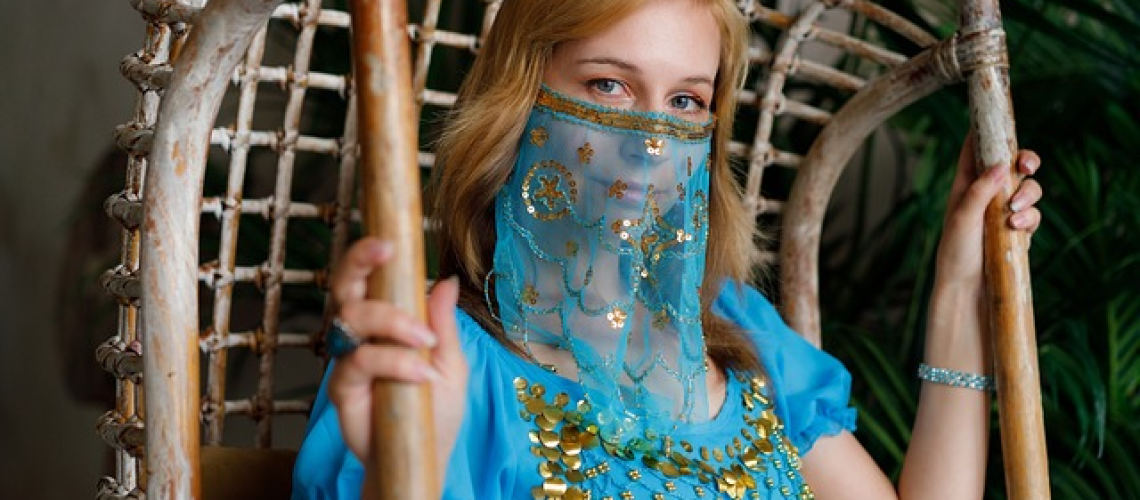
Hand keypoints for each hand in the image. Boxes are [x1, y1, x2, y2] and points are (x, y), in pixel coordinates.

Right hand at [326, 237, 468, 467]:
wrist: (425, 454)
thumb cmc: (436, 409)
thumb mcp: (451, 362)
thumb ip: (443, 324)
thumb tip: (446, 280)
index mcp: (386, 321)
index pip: (370, 279)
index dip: (370, 255)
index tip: (389, 240)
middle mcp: (362, 334)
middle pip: (347, 287)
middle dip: (359, 262)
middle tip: (384, 250)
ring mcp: (349, 358)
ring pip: (353, 318)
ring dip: (391, 321)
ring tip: (424, 341)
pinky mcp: (343, 387)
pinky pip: (361, 361)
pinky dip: (393, 362)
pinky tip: (420, 375)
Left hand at [935, 136, 1041, 293]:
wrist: (966, 290)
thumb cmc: (955, 252)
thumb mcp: (963, 218)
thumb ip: (981, 191)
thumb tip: (1002, 164)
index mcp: (965, 186)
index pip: (977, 151)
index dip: (989, 133)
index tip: (1002, 119)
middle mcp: (985, 195)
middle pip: (1013, 164)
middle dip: (1026, 160)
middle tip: (1029, 165)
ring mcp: (1003, 212)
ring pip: (1028, 189)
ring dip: (1028, 194)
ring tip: (1014, 212)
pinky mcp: (1017, 230)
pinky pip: (1033, 214)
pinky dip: (1030, 217)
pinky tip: (1018, 228)